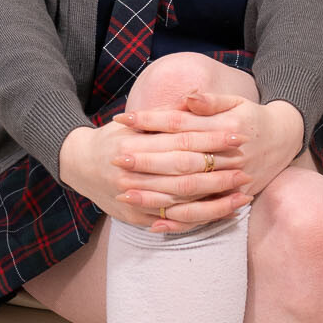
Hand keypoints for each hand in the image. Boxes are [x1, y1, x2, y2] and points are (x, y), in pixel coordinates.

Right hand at [58, 114, 248, 230]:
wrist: (77, 165)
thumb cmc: (111, 138)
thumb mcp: (133, 123)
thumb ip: (164, 116)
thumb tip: (195, 100)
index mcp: (133, 145)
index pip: (181, 142)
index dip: (211, 139)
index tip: (236, 136)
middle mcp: (132, 175)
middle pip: (184, 175)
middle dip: (218, 173)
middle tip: (246, 170)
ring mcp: (133, 199)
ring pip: (181, 204)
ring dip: (214, 202)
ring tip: (242, 196)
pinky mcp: (134, 217)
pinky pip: (170, 222)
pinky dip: (197, 220)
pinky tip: (220, 214)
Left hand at [116, 93, 302, 231]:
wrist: (286, 139)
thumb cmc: (253, 117)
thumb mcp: (236, 102)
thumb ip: (210, 101)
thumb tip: (186, 98)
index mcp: (225, 127)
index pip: (179, 124)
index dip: (150, 122)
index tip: (123, 121)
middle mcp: (227, 156)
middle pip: (180, 160)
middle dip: (146, 161)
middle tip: (115, 159)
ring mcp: (230, 181)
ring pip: (189, 191)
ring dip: (156, 195)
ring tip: (125, 195)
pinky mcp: (233, 198)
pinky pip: (204, 214)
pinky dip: (180, 221)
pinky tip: (156, 224)